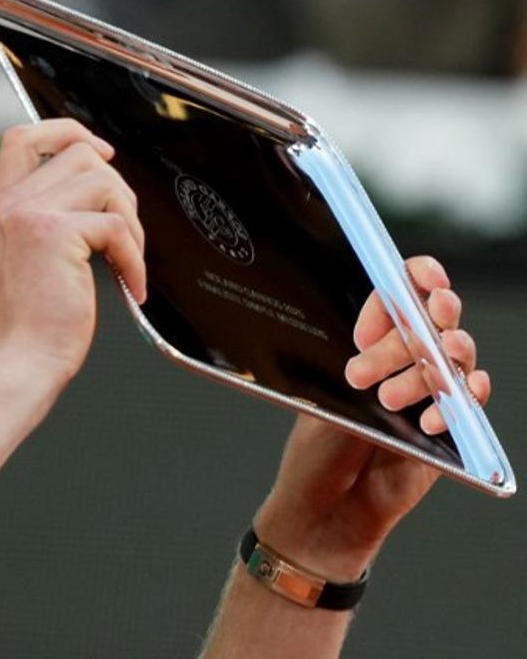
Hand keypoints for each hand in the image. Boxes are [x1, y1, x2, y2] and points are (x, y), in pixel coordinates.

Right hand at [0, 119, 145, 388]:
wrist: (19, 363)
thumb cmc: (30, 324)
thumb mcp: (29, 257)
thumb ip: (47, 219)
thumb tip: (100, 190)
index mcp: (0, 206)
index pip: (22, 136)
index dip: (67, 131)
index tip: (100, 156)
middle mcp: (10, 204)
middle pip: (80, 153)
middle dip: (117, 190)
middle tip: (123, 235)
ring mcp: (30, 216)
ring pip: (104, 181)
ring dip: (130, 221)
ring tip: (127, 261)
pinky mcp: (56, 236)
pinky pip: (117, 226)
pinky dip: (134, 258)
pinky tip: (129, 285)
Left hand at [253, 256, 489, 580]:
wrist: (326, 508)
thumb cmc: (317, 451)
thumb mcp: (326, 400)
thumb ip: (357, 369)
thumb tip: (377, 338)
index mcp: (370, 341)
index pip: (402, 292)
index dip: (416, 278)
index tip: (418, 277)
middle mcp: (405, 360)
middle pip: (433, 320)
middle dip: (421, 322)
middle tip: (407, 333)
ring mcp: (432, 391)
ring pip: (454, 356)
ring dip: (426, 370)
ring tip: (389, 398)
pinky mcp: (453, 427)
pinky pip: (470, 402)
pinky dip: (455, 406)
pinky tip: (429, 422)